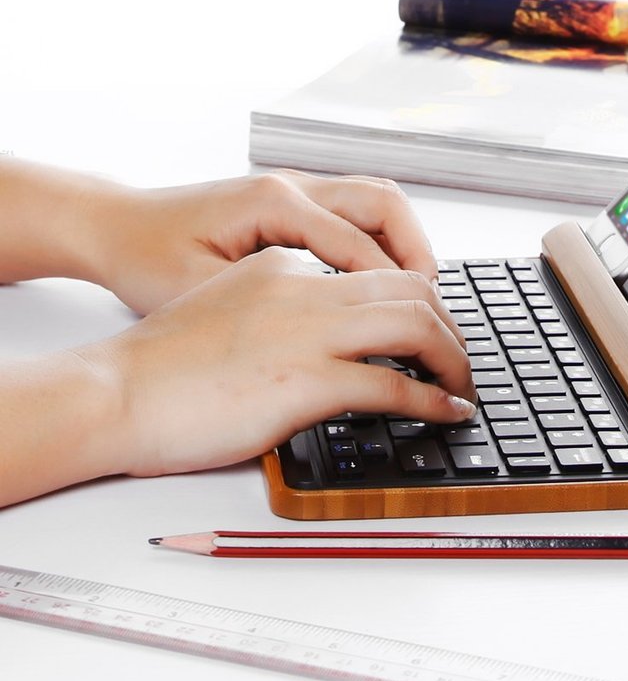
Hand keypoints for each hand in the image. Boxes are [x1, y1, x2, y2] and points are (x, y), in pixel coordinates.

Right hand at [75, 247, 476, 478]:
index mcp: (285, 268)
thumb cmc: (158, 367)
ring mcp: (308, 332)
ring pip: (416, 324)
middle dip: (448, 324)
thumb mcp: (228, 308)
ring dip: (452, 357)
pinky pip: (394, 386)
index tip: (429, 330)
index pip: (374, 270)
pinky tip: (444, 412)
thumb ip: (279, 310)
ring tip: (461, 386)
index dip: (416, 301)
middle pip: (411, 288)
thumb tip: (322, 341)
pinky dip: (431, 400)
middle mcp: (305, 289)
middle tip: (458, 359)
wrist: (112, 393)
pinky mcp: (305, 382)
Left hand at [87, 170, 445, 318]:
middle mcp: (292, 185)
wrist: (110, 227)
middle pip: (385, 204)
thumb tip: (327, 338)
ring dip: (404, 243)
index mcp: (274, 201)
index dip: (395, 288)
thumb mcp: (200, 292)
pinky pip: (355, 213)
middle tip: (433, 304)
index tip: (419, 328)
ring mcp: (294, 188)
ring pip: (376, 202)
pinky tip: (380, 283)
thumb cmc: (142, 257)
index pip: (359, 243)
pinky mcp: (290, 203)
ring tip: (418, 294)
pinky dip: (380, 242)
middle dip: (418, 253)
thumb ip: (268, 307)